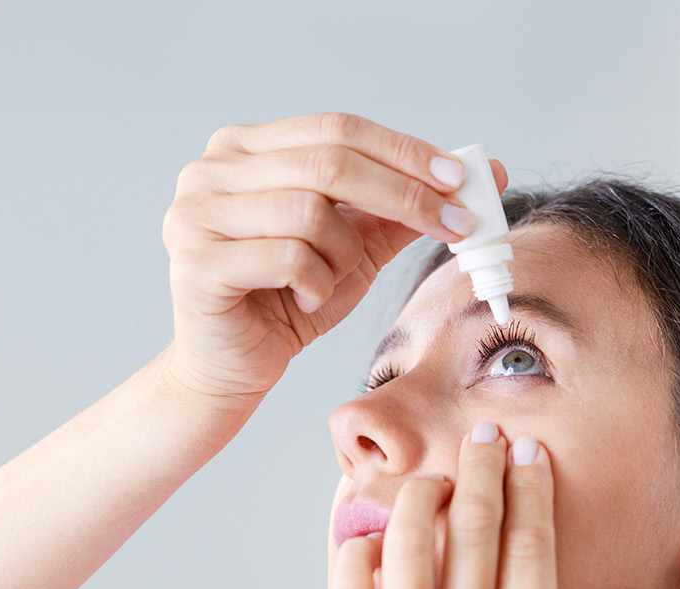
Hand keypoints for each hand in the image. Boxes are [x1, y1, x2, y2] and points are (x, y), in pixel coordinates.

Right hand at [161, 112, 507, 400]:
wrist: (230, 369)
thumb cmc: (287, 300)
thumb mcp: (356, 246)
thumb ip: (404, 208)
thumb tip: (484, 173)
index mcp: (244, 148)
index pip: (337, 128)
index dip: (403, 151)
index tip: (459, 180)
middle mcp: (209, 170)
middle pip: (329, 162)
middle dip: (404, 194)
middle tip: (454, 225)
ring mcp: (195, 214)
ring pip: (310, 212)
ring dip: (345, 253)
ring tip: (333, 278)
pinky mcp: (195, 263)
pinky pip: (287, 256)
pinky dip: (315, 281)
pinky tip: (305, 298)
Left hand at [330, 425, 654, 588]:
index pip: (531, 551)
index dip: (532, 493)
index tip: (530, 456)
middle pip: (474, 532)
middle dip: (482, 471)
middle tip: (487, 436)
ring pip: (407, 547)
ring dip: (420, 498)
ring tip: (435, 478)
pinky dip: (356, 553)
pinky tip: (373, 537)